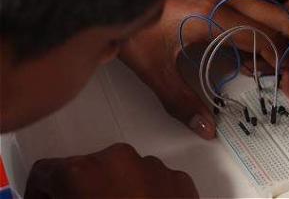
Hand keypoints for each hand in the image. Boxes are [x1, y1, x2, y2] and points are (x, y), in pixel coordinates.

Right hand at [24, 143, 197, 198]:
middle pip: (88, 171)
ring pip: (123, 174)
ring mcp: (153, 167)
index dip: (42, 196)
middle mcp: (118, 159)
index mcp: (82, 173)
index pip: (45, 173)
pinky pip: (153, 182)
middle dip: (83, 194)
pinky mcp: (179, 180)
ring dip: (116, 193)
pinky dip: (145, 197)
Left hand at [119, 0, 288, 139]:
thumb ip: (182, 102)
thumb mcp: (156, 71)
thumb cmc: (133, 34)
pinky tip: (253, 55)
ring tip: (277, 69)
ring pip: (272, 9)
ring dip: (283, 38)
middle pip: (280, 18)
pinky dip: (266, 30)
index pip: (265, 39)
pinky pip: (255, 8)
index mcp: (212, 16)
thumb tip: (208, 129)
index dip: (284, 67)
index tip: (288, 91)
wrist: (117, 3)